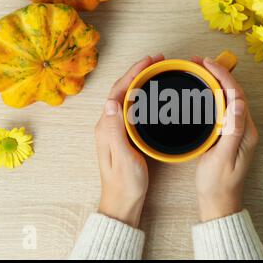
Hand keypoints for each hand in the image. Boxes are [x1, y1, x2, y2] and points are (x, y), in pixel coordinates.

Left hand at [95, 54, 163, 227]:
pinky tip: (152, 95)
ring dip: (139, 82)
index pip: (117, 92)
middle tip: (156, 61)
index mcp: (106, 127)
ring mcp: (116, 130)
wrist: (123, 202)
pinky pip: (132, 108)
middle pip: (122, 91)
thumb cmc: (125, 182)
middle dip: (137, 72)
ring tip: (155, 71)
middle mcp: (108, 125)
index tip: (148, 61)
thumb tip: (111, 101)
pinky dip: (142, 96)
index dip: (132, 74)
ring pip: (127, 98)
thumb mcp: (122, 157)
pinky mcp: (124, 135)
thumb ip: (115, 130)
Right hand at [191, 56, 258, 221]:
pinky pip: (223, 108)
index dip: (223, 76)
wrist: (218, 202)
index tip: (207, 64)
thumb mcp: (223, 157)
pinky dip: (213, 95)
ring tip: (198, 71)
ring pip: (229, 99)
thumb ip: (232, 130)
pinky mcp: (228, 135)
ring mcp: (237, 131)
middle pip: (235, 93)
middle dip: (219, 74)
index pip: (237, 95)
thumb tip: (240, 102)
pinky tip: (202, 91)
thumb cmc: (218, 183)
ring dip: (216, 82)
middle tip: (199, 63)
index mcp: (246, 132)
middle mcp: (245, 128)